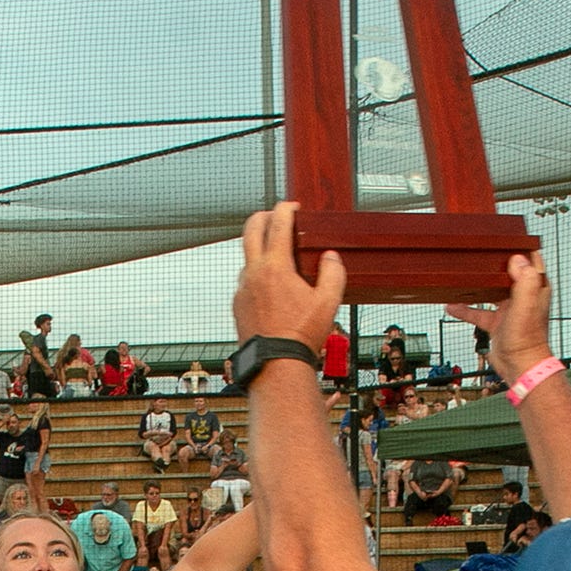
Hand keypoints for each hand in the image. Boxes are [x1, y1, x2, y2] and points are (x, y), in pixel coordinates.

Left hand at [233, 203, 346, 350]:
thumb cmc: (300, 336)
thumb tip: (330, 258)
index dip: (286, 208)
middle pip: (250, 230)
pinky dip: (256, 273)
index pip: (278, 224)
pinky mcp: (237, 306)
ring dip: (260, 248)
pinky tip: (270, 283)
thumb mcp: (328, 302)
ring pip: (247, 257)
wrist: (275, 365)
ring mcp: (242, 290)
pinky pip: (245, 281)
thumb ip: (333, 273)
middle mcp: (253, 274)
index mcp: (275, 267)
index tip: (292, 206)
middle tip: (275, 215)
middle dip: (263, 216)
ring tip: (277, 254)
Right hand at [448, 251, 554, 382]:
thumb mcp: (525, 306)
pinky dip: (465, 308)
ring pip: (492, 289)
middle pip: (509, 271)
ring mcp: (509, 308)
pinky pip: (478, 311)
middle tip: (481, 252)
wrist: (520, 366)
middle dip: (496, 261)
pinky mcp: (497, 322)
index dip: (520, 247)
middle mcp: (523, 295)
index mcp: (535, 287)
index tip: (506, 239)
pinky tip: (452, 306)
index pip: (531, 259)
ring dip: (479, 283)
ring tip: (465, 274)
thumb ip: (524, 280)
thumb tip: (516, 259)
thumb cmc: (527, 340)